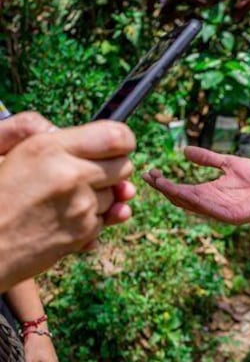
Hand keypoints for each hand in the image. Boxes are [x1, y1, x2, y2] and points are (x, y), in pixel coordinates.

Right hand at [0, 115, 135, 289]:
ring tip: (65, 197)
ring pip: (117, 195)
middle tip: (84, 171)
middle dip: (111, 168)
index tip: (113, 145)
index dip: (122, 140)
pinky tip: (65, 215)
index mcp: (48, 149)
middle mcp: (70, 176)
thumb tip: (59, 129)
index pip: (118, 137)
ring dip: (100, 195)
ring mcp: (81, 207)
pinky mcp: (84, 233)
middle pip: (125, 166)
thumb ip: (29, 128)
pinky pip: (107, 218)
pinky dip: (93, 218)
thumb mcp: (0, 149)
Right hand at [143, 146, 249, 223]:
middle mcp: (211, 202)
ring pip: (192, 204)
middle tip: (150, 177)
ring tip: (160, 183)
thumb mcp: (227, 162)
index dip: (164, 183)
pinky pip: (209, 209)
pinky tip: (183, 193)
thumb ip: (208, 158)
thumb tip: (185, 151)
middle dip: (164, 188)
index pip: (181, 190)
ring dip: (175, 194)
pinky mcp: (230, 216)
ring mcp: (220, 210)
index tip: (150, 173)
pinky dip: (195, 201)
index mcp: (209, 191)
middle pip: (181, 199)